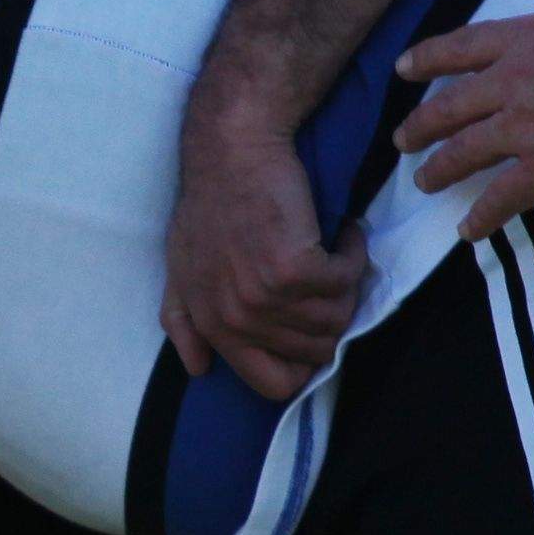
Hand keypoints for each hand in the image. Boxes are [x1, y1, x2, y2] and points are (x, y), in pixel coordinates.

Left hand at [164, 92, 355, 398]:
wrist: (232, 150)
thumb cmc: (210, 203)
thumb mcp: (181, 269)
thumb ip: (185, 322)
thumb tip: (197, 368)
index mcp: (212, 326)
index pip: (272, 384)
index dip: (304, 365)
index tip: (314, 327)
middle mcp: (236, 320)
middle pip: (315, 353)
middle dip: (332, 316)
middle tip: (329, 277)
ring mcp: (264, 298)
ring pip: (337, 319)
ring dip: (347, 284)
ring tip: (333, 251)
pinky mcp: (294, 270)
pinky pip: (347, 282)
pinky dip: (353, 255)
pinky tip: (341, 233)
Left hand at [391, 0, 533, 239]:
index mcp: (529, 39)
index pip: (461, 47)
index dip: (427, 59)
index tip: (402, 69)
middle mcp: (513, 83)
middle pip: (448, 106)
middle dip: (420, 125)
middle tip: (401, 141)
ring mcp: (524, 128)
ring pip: (462, 153)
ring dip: (438, 171)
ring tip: (425, 184)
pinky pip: (500, 199)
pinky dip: (480, 218)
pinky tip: (468, 232)